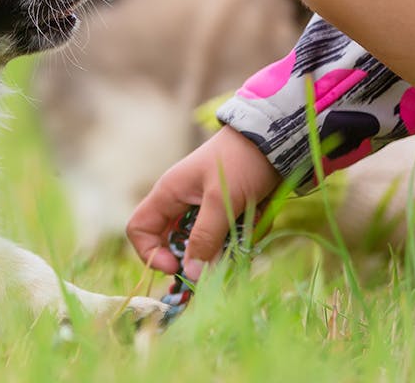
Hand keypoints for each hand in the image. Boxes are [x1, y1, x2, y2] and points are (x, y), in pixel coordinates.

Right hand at [126, 126, 281, 278]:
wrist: (275, 140)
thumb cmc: (240, 162)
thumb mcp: (221, 201)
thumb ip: (206, 237)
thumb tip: (191, 274)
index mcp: (169, 194)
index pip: (140, 229)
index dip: (150, 252)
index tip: (175, 267)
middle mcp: (181, 204)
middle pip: (174, 243)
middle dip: (197, 256)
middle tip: (219, 262)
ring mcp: (203, 209)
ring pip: (205, 244)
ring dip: (226, 246)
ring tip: (249, 230)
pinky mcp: (225, 212)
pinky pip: (226, 237)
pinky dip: (242, 236)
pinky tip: (258, 220)